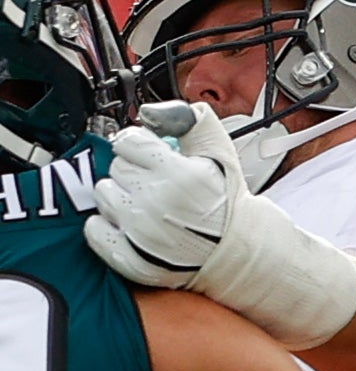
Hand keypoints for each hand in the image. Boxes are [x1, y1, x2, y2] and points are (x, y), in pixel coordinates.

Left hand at [95, 102, 355, 346]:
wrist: (244, 251)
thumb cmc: (229, 202)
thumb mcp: (221, 152)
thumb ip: (190, 120)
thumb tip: (151, 112)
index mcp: (178, 175)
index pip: (128, 142)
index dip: (141, 146)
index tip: (151, 156)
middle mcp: (156, 204)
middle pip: (116, 168)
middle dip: (134, 171)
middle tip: (156, 183)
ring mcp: (142, 234)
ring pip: (104, 195)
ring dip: (120, 197)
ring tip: (146, 205)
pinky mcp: (133, 259)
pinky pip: (96, 231)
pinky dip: (107, 226)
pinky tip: (130, 224)